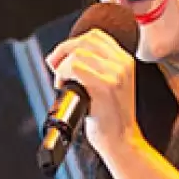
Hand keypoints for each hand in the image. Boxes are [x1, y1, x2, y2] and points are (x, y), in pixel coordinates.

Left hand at [46, 28, 138, 151]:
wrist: (122, 141)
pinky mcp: (105, 85)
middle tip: (54, 66)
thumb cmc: (110, 119)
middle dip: (63, 51)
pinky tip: (63, 87)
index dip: (73, 42)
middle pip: (85, 40)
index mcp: (125, 61)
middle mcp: (122, 64)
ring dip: (62, 66)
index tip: (61, 57)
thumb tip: (63, 57)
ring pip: (78, 53)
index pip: (96, 36)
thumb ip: (94, 68)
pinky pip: (76, 67)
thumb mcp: (110, 86)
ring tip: (62, 82)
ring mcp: (116, 74)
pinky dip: (63, 74)